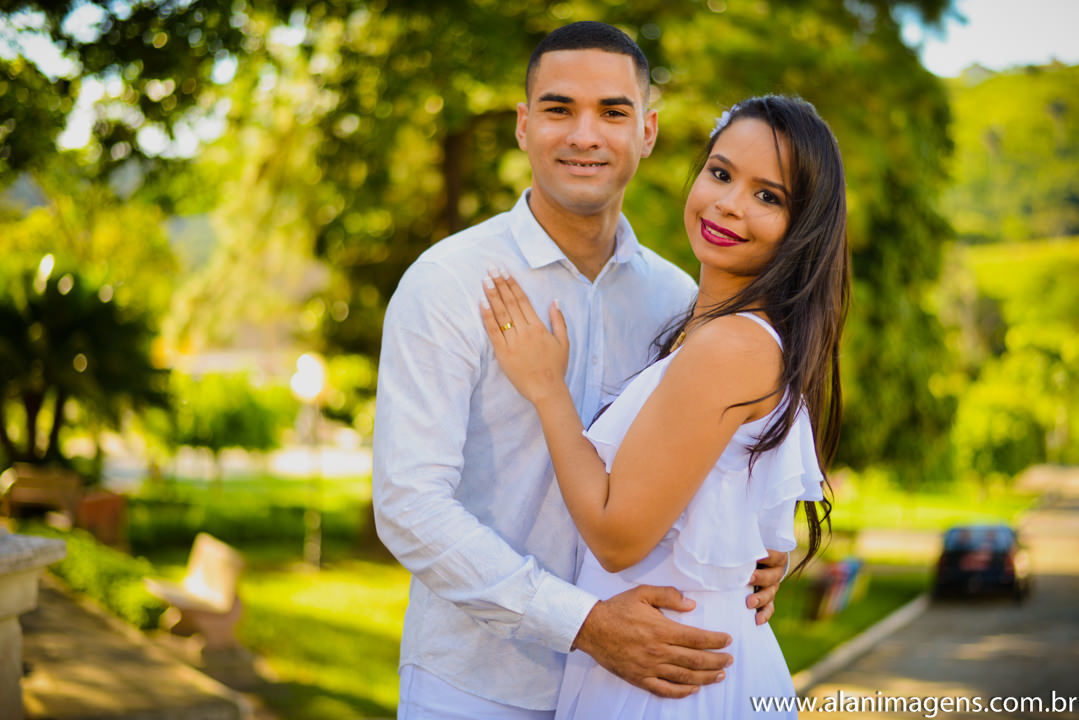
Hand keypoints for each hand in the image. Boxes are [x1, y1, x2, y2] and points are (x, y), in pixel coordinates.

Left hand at [480, 270, 569, 404]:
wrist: (546, 389)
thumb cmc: (556, 367)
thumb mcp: (564, 342)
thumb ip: (559, 320)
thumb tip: (554, 301)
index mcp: (539, 327)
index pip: (523, 300)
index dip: (513, 285)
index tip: (505, 272)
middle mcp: (525, 331)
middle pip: (510, 303)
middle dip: (500, 284)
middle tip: (491, 269)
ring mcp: (513, 342)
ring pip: (501, 314)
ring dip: (492, 295)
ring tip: (485, 280)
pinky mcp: (503, 353)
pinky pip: (493, 331)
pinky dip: (487, 317)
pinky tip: (481, 303)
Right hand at [572, 585, 732, 698]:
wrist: (591, 628)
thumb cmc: (617, 609)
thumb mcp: (642, 593)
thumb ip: (668, 595)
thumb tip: (691, 604)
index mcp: (660, 629)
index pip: (696, 638)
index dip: (715, 640)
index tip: (727, 640)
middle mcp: (657, 651)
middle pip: (695, 660)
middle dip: (716, 660)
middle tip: (729, 660)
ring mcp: (649, 667)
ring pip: (684, 677)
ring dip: (705, 677)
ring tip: (719, 675)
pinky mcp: (639, 678)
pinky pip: (664, 689)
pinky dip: (681, 691)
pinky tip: (693, 689)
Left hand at [747, 548, 787, 624]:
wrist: (757, 563)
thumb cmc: (750, 551)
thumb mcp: (750, 545)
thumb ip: (743, 544)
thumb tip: (724, 536)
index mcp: (776, 558)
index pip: (774, 556)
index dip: (767, 556)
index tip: (757, 557)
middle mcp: (776, 573)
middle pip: (771, 577)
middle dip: (760, 578)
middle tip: (748, 579)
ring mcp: (772, 588)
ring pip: (769, 594)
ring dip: (759, 599)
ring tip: (749, 603)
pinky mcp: (767, 600)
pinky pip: (768, 609)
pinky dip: (763, 615)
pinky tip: (757, 620)